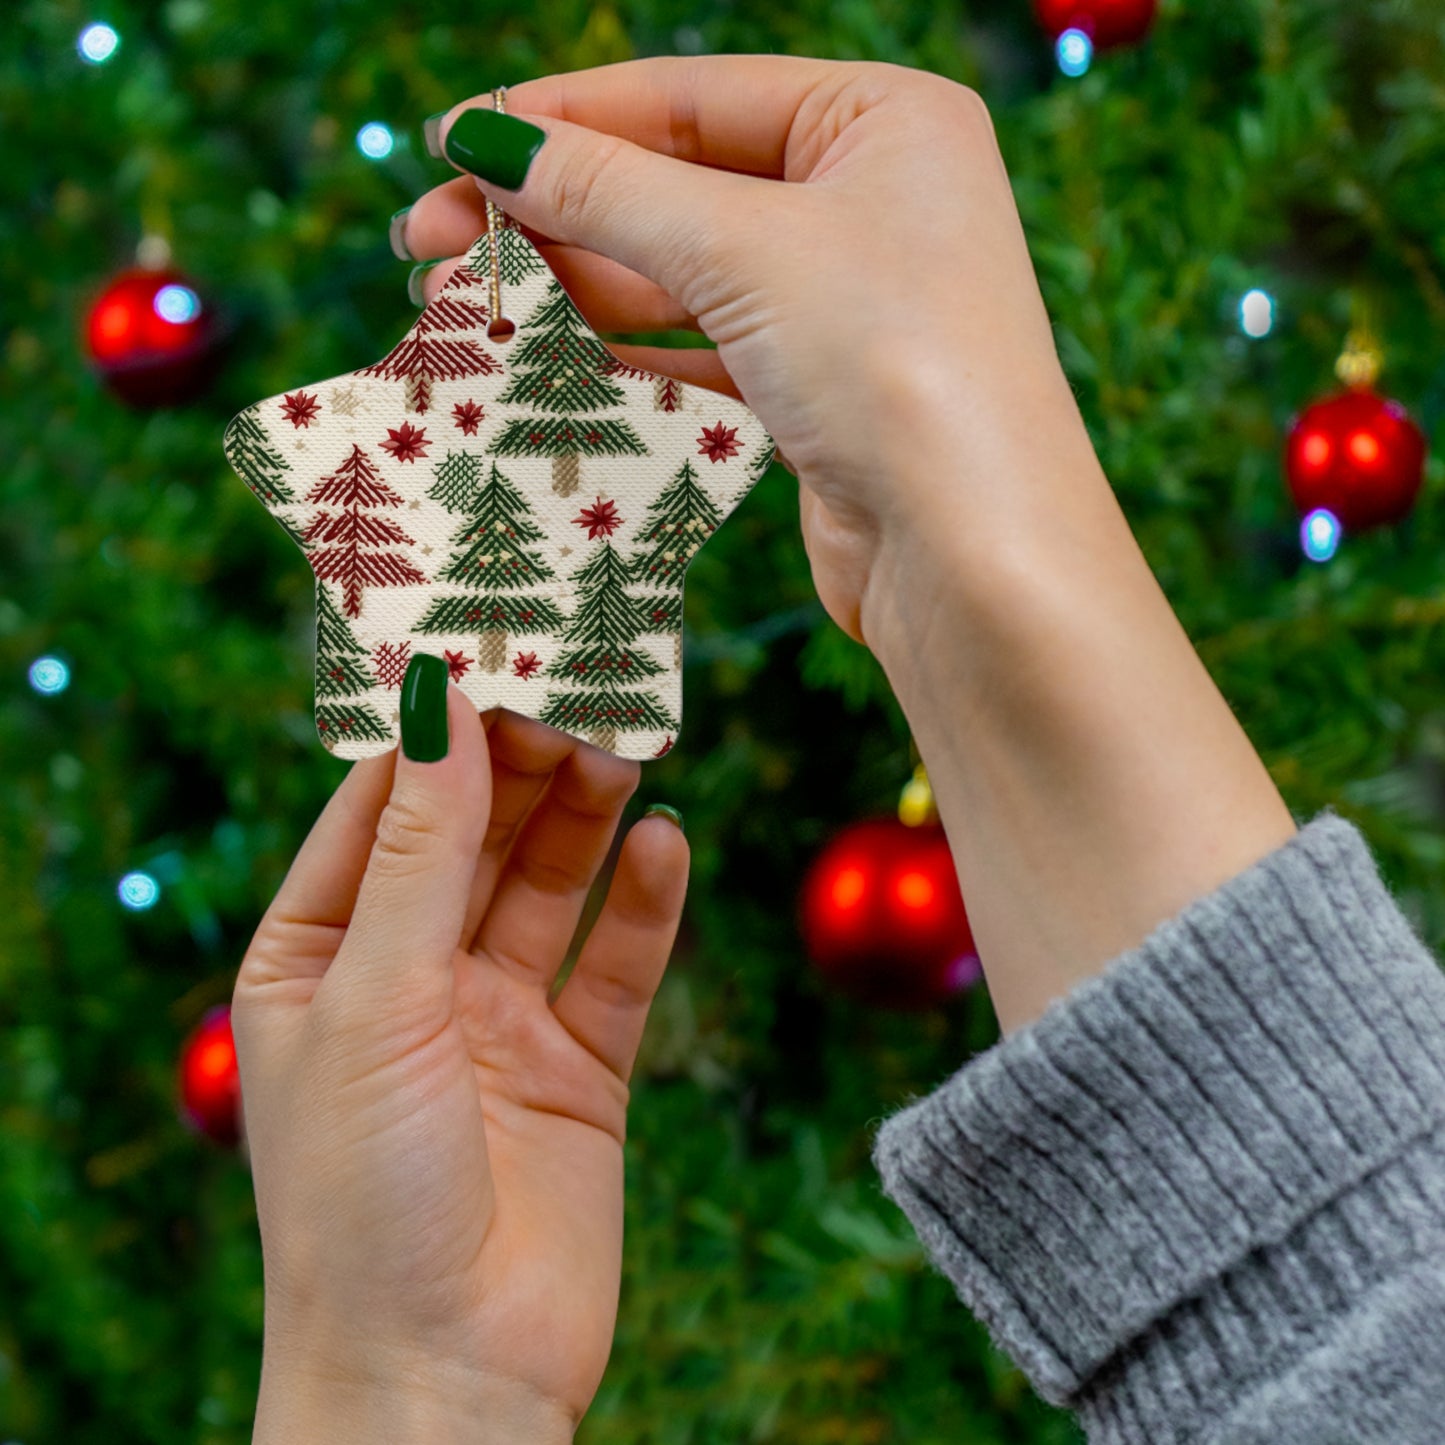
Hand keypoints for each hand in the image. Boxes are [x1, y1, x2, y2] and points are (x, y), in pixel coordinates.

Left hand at [232, 691, 687, 1439]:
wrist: (445, 1380)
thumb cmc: (362, 1196)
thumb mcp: (377, 998)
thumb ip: (420, 849)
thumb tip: (438, 699)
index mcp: (321, 956)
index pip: (380, 807)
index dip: (434, 726)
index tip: (489, 639)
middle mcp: (409, 977)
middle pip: (476, 834)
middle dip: (523, 760)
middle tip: (580, 682)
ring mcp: (498, 1020)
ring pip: (550, 884)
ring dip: (586, 816)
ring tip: (626, 744)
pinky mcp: (580, 1067)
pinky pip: (618, 963)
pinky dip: (644, 904)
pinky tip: (668, 844)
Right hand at [400, 56, 1091, 645]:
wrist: (972, 556)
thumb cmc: (892, 365)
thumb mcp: (742, 249)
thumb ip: (608, 190)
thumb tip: (486, 140)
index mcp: (882, 119)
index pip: (689, 96)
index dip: (561, 118)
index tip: (450, 142)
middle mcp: (870, 198)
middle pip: (674, 184)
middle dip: (548, 211)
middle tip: (424, 238)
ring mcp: (844, 299)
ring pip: (678, 273)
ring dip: (569, 286)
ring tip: (456, 301)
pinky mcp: (818, 389)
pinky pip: (699, 348)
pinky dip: (619, 351)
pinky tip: (535, 356)